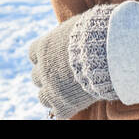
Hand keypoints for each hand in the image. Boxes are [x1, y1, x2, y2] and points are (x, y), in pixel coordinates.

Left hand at [28, 4, 117, 118]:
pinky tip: (74, 103)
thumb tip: (73, 30)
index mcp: (44, 47)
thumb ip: (68, 34)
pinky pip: (58, 112)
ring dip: (53, 94)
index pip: (33, 54)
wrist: (105, 52)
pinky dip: (65, 108)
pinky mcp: (63, 104)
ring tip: (67, 91)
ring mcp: (51, 88)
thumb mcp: (78, 26)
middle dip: (48, 76)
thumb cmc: (96, 33)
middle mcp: (43, 69)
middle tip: (63, 75)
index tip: (55, 57)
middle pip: (36, 76)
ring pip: (43, 96)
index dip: (44, 56)